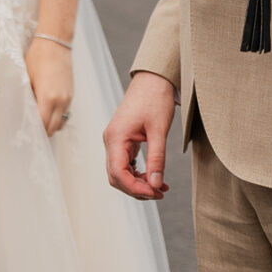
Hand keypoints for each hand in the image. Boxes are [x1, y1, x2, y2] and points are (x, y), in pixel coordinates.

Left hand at [26, 36, 73, 136]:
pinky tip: (47, 110)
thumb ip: (27, 98)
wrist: (56, 42)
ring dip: (51, 124)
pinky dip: (57, 116)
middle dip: (42, 131)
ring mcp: (68, 97)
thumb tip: (23, 111)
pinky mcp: (71, 94)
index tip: (24, 130)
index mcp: (48, 97)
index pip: (42, 124)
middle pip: (53, 127)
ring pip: (62, 122)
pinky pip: (65, 112)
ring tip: (39, 120)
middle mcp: (61, 100)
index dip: (33, 130)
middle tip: (30, 129)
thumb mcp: (26, 78)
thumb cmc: (38, 57)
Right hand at [103, 71, 175, 200]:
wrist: (153, 79)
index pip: (118, 174)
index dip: (135, 188)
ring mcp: (115, 141)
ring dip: (138, 183)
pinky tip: (153, 176)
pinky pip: (125, 163)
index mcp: (115, 138)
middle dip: (136, 189)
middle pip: (116, 177)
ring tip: (160, 186)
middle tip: (159, 192)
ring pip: (120, 172)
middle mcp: (111, 141)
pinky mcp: (122, 140)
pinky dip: (138, 173)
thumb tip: (155, 184)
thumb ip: (156, 159)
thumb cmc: (155, 99)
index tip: (155, 192)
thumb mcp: (159, 131)